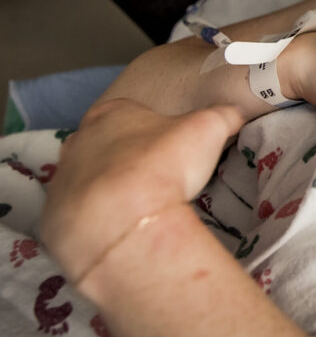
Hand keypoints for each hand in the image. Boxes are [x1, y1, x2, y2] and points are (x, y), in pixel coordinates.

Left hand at [40, 99, 243, 283]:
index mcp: (113, 113)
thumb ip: (225, 115)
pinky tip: (122, 226)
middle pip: (105, 141)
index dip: (152, 127)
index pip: (131, 111)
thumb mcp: (210, 129)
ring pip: (89, 175)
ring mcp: (64, 175)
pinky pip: (79, 211)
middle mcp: (80, 139)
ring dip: (110, 187)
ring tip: (140, 205)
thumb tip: (238, 111)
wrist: (121, 218)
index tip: (169, 145)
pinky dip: (98, 216)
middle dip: (127, 156)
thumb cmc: (164, 164)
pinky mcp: (55, 212)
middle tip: (156, 176)